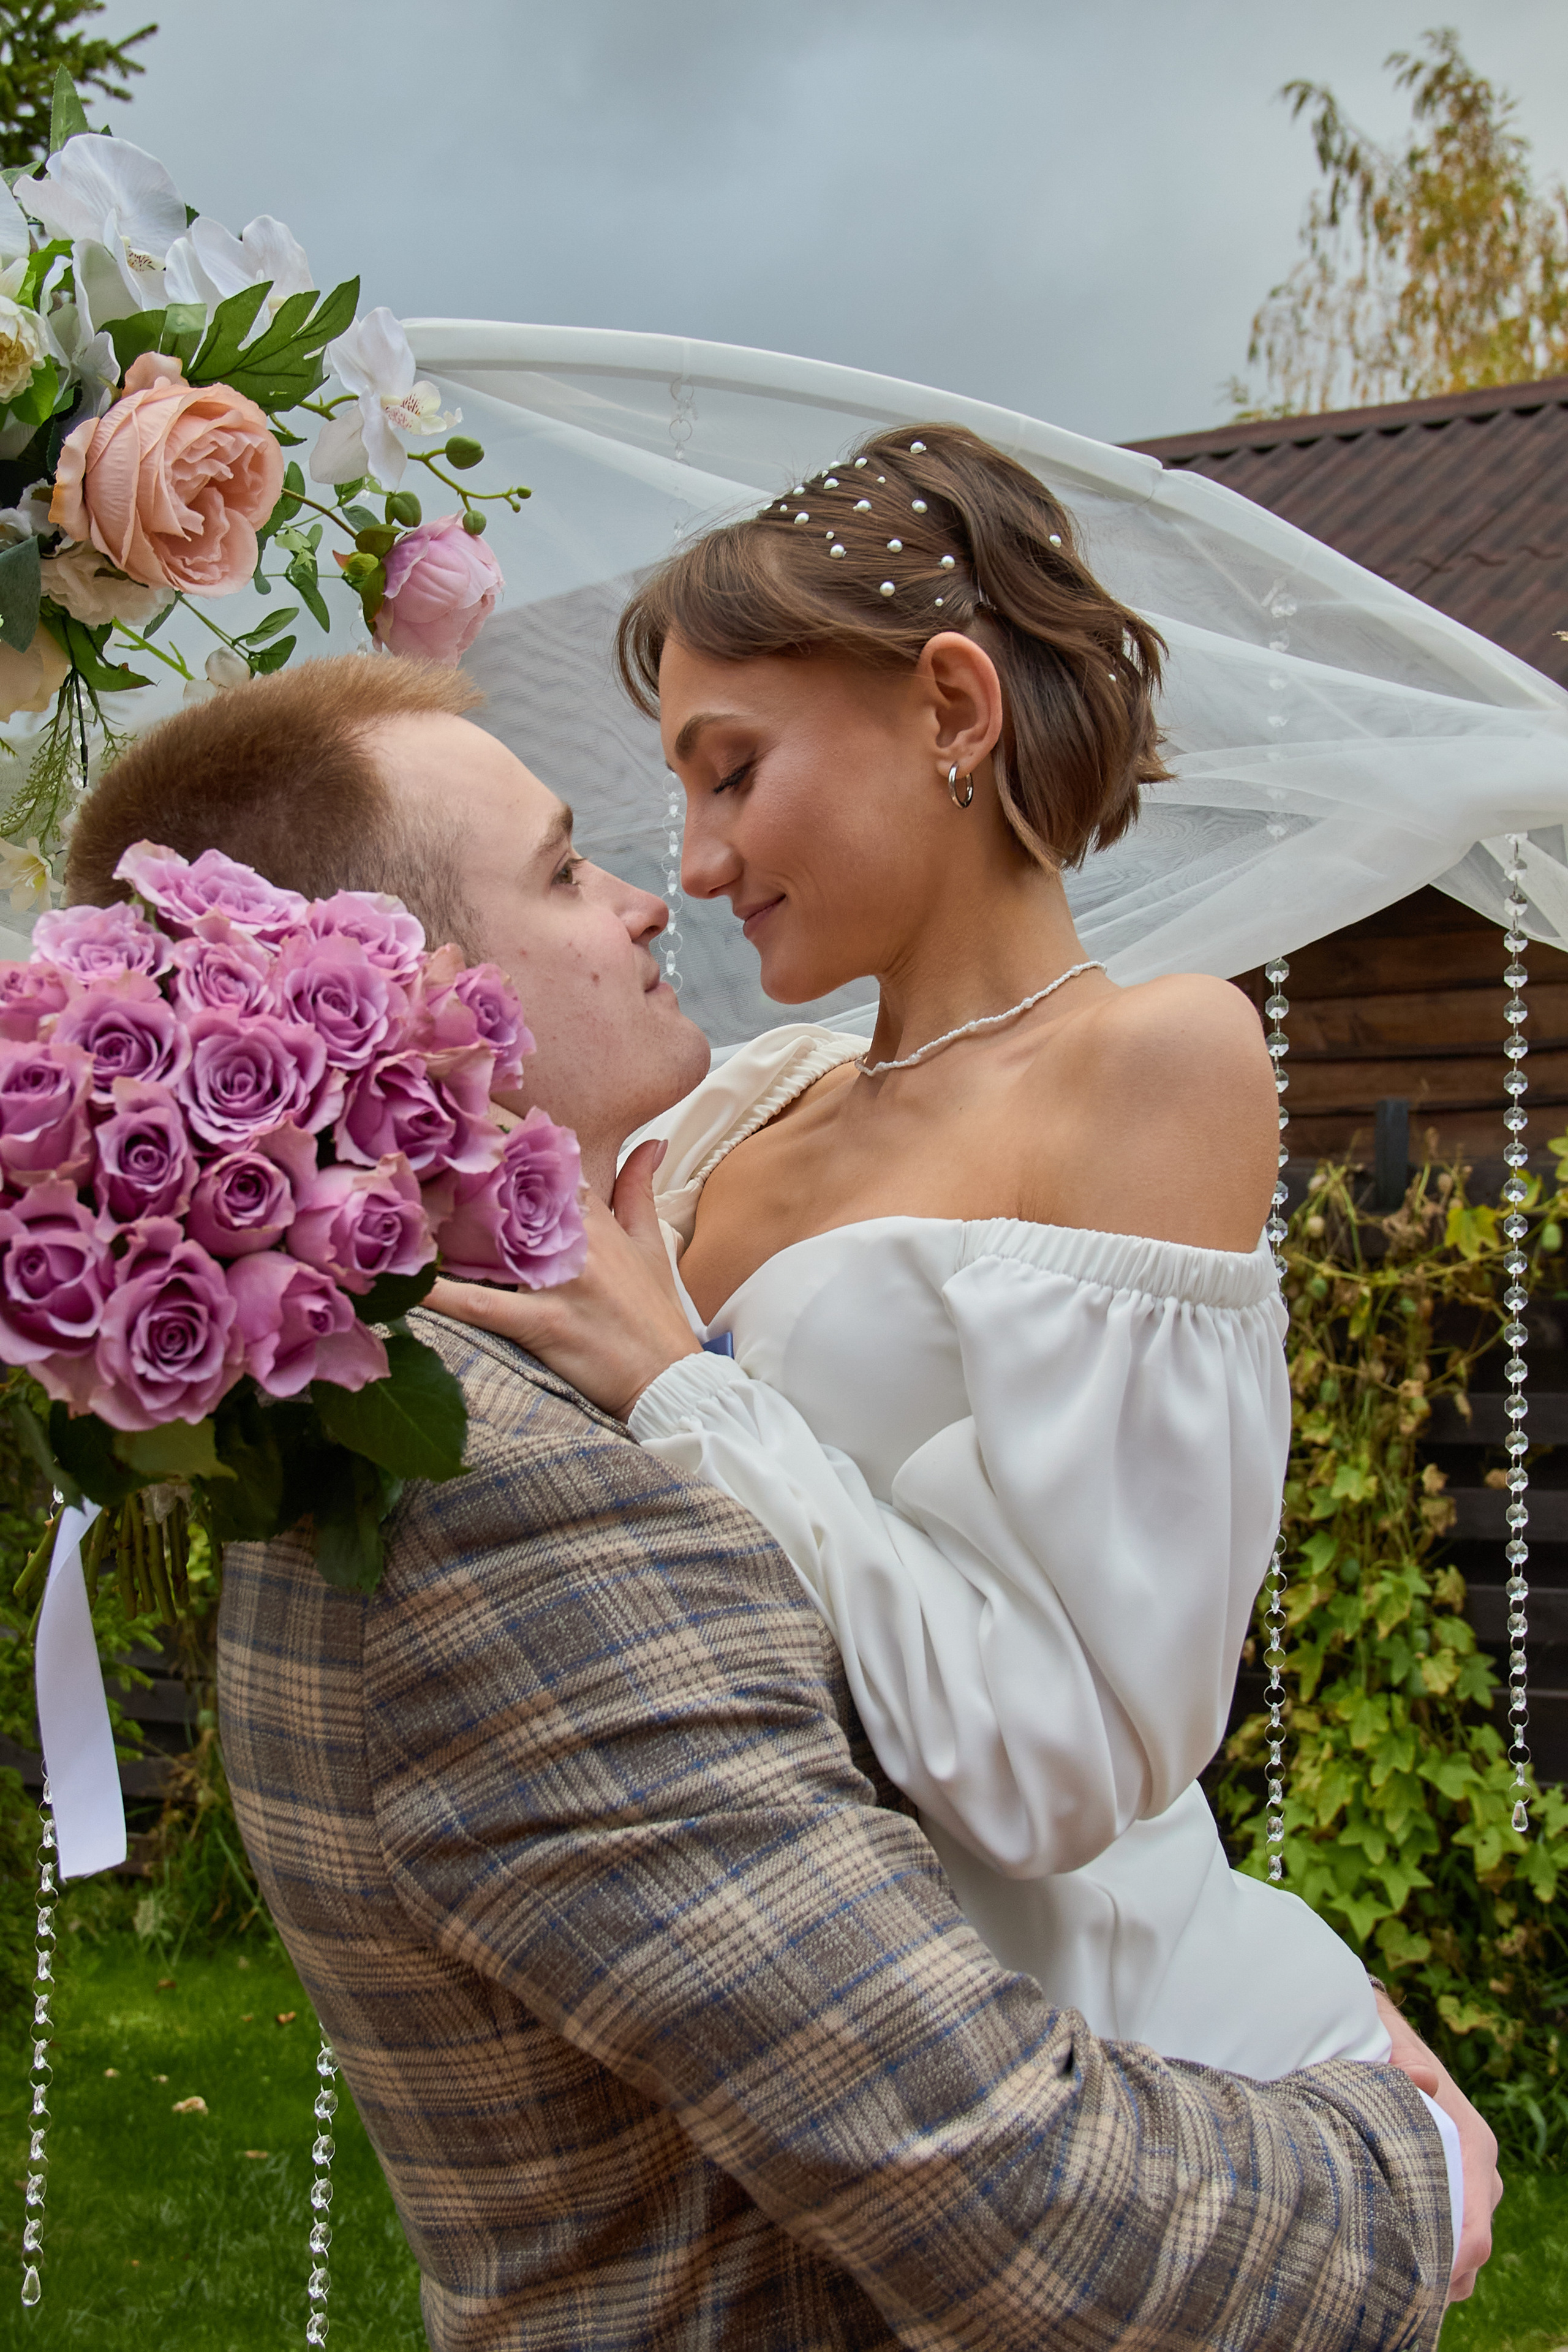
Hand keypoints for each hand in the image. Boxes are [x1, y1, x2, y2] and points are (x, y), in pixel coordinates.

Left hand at [426, 1140, 701, 1419]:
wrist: (670, 1381)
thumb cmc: (654, 1314)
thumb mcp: (654, 1244)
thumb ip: (642, 1188)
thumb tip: (653, 1140)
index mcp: (598, 1218)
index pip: (550, 1159)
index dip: (509, 1134)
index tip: (470, 1110)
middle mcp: (577, 1240)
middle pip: (512, 1188)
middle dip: (467, 1165)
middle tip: (418, 1141)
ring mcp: (559, 1281)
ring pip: (491, 1239)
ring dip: (444, 1221)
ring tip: (400, 1194)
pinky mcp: (542, 1322)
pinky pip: (484, 1305)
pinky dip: (444, 1296)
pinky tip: (406, 1284)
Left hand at [1373, 1989, 1500, 2300]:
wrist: (1390, 2043)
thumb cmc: (1389, 2052)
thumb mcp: (1394, 2051)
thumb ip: (1404, 2064)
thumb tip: (1420, 2077)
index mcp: (1473, 2143)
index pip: (1477, 2221)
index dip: (1456, 2259)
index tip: (1429, 2287)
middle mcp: (1478, 2169)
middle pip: (1472, 2242)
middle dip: (1442, 2273)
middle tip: (1401, 2296)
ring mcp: (1466, 2182)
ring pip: (1463, 2244)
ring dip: (1437, 2269)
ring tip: (1396, 2290)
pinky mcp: (1448, 2188)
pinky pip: (1450, 2234)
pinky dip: (1433, 2256)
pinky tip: (1399, 2271)